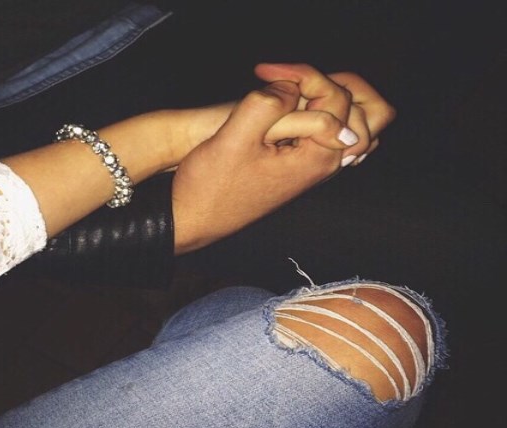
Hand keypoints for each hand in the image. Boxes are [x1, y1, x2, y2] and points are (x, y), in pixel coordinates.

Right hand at [171, 66, 394, 253]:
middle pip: (368, 113)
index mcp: (317, 157)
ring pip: (353, 125)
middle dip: (332, 84)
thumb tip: (294, 89)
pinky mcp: (300, 170)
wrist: (195, 218)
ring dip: (329, 98)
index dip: (303, 74)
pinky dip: (320, 114)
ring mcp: (315, 170)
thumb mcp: (235, 137)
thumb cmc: (212, 184)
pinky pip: (332, 137)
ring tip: (293, 87)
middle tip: (292, 79)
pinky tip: (289, 108)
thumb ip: (269, 105)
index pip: (336, 97)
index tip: (265, 74)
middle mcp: (325, 165)